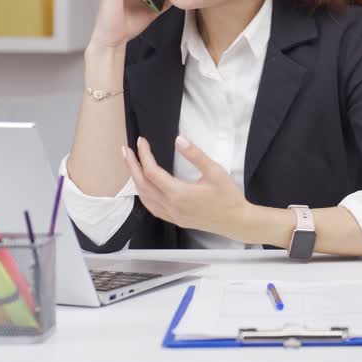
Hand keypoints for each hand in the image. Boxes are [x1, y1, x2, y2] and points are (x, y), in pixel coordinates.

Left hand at [122, 135, 249, 237]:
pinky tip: (143, 187)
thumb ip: (195, 155)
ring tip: (131, 165)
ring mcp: (171, 215)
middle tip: (126, 150)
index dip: (144, 155)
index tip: (142, 141)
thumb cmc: (228, 196)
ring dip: (135, 180)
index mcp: (178, 193)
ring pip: (144, 197)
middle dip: (132, 166)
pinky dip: (143, 195)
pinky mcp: (175, 219)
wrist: (236, 221)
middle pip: (142, 184)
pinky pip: (152, 207)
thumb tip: (178, 140)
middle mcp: (171, 206)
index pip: (152, 172)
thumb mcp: (215, 171)